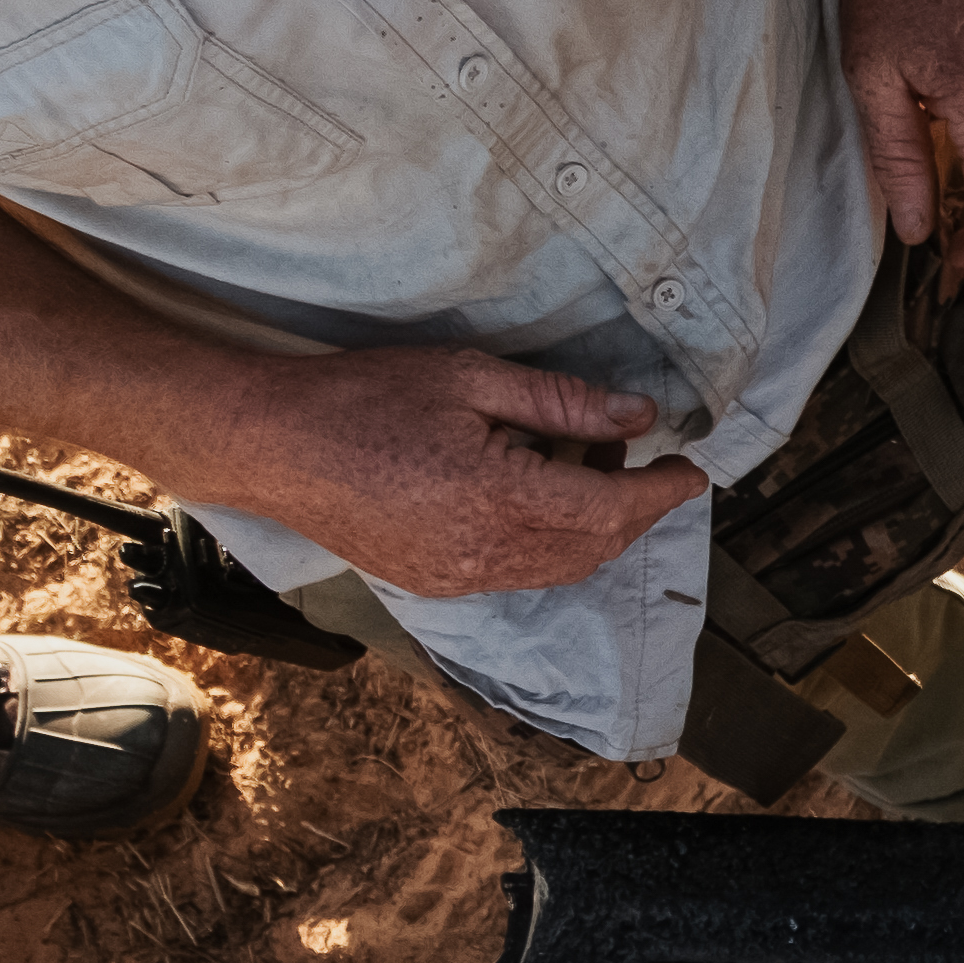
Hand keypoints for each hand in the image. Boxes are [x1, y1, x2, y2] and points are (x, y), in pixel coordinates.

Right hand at [203, 350, 711, 598]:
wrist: (269, 445)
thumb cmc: (362, 398)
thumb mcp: (469, 378)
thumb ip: (562, 404)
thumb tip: (637, 418)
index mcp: (499, 500)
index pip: (614, 511)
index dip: (663, 493)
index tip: (694, 472)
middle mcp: (484, 555)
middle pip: (595, 548)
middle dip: (632, 510)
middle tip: (635, 457)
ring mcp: (458, 579)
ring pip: (560, 568)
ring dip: (590, 528)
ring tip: (580, 466)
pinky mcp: (435, 585)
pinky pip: (517, 574)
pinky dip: (546, 542)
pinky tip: (530, 493)